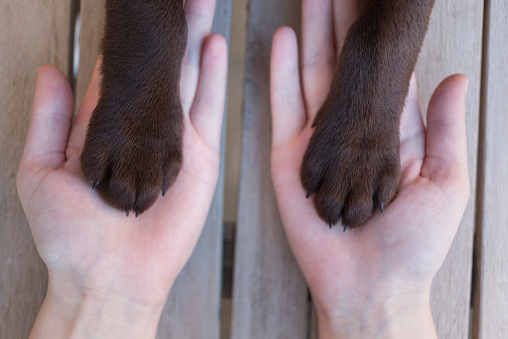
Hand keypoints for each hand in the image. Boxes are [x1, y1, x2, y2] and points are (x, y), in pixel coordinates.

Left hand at [17, 0, 226, 336]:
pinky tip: (215, 44)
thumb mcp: (42, 171)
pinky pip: (207, 107)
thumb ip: (51, 120)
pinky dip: (213, 74)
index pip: (115, 71)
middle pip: (156, 69)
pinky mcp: (198, 154)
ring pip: (185, 78)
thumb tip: (53, 71)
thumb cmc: (70, 234)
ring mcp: (172, 138)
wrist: (110, 275)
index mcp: (104, 128)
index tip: (129, 11)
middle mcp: (141, 128)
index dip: (122, 39)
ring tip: (198, 3)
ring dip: (193, 39)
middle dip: (165, 31)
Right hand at [270, 1, 468, 337]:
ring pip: (314, 76)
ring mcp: (318, 142)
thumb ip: (444, 130)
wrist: (371, 285)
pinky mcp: (290, 156)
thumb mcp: (445, 183)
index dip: (382, 39)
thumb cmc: (414, 243)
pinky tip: (286, 39)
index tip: (377, 5)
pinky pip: (285, 105)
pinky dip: (283, 71)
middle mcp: (352, 132)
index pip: (385, 75)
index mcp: (390, 135)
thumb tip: (454, 77)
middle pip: (346, 67)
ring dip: (314, 35)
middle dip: (343, 24)